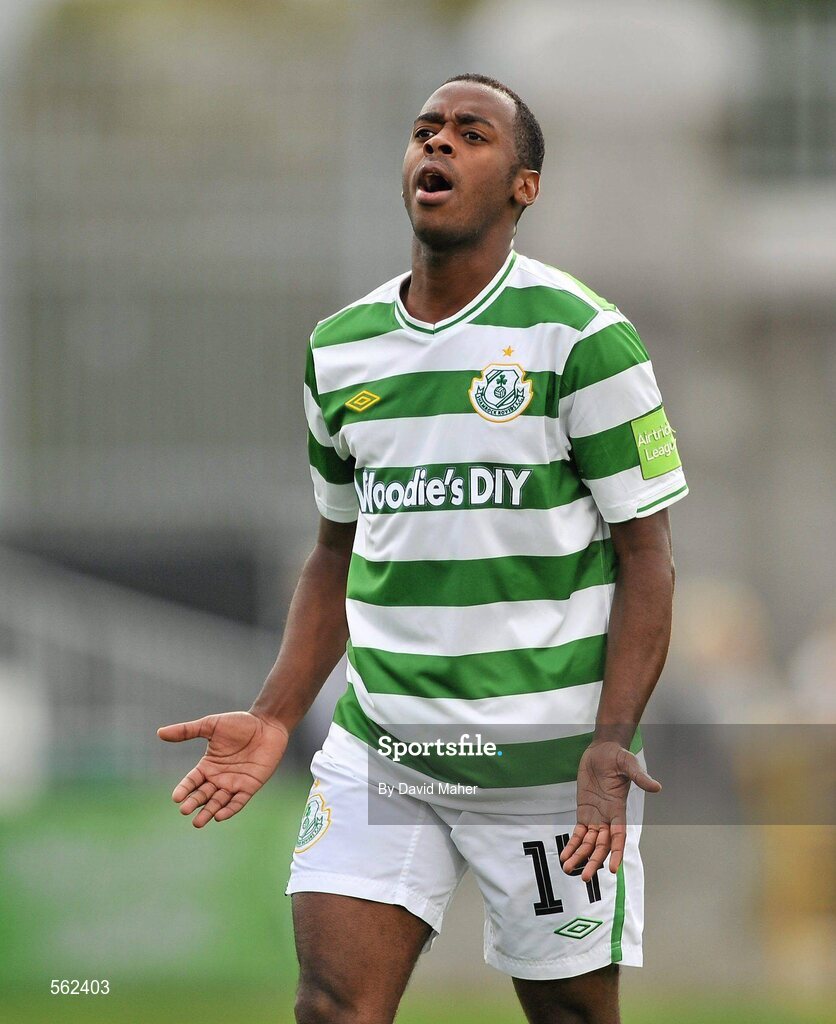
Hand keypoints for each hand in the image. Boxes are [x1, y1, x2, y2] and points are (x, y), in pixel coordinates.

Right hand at [157, 711, 289, 827]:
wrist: (267, 724)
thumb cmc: (240, 723)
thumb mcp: (210, 725)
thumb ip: (186, 731)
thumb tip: (159, 733)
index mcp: (208, 765)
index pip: (192, 781)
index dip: (184, 789)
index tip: (176, 797)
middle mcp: (219, 778)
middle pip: (202, 795)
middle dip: (193, 803)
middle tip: (184, 810)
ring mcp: (234, 783)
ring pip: (218, 802)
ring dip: (208, 812)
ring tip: (198, 822)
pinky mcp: (249, 786)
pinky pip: (237, 802)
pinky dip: (229, 809)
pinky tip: (219, 816)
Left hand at [559, 740, 660, 881]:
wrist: (603, 749)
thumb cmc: (619, 757)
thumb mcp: (630, 765)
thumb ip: (640, 777)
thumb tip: (657, 787)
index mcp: (619, 810)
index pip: (619, 837)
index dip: (616, 852)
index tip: (613, 869)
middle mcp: (607, 818)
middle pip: (601, 846)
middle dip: (593, 861)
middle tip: (585, 878)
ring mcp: (595, 816)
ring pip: (588, 843)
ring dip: (579, 857)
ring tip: (569, 870)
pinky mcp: (584, 811)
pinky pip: (578, 833)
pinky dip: (572, 845)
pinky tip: (565, 857)